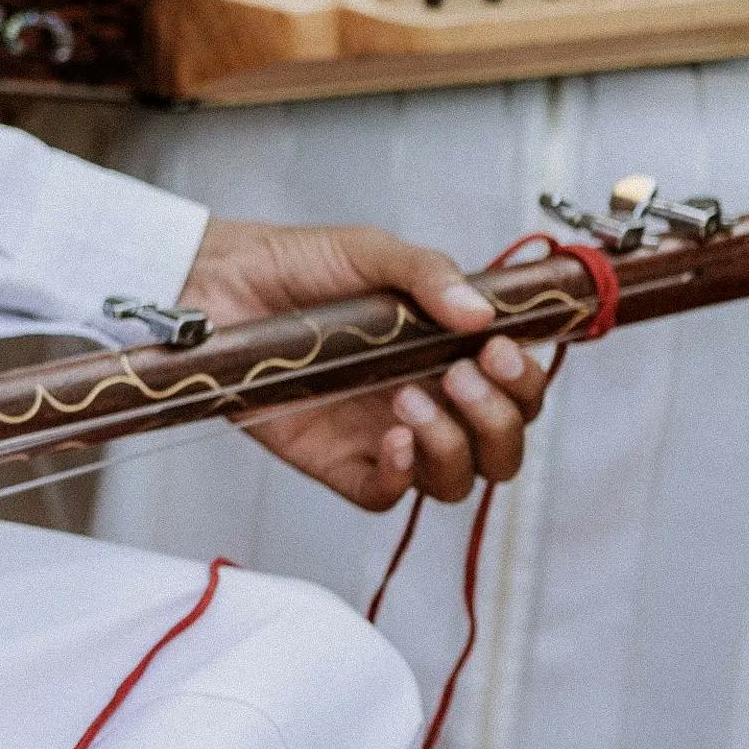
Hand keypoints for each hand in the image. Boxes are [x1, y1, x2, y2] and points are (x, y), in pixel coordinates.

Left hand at [181, 212, 553, 512]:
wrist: (222, 280)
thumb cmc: (299, 265)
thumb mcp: (372, 253)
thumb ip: (430, 275)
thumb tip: (481, 314)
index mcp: (447, 353)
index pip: (518, 393)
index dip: (525, 384)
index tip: (501, 351)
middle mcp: (426, 400)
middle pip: (499, 449)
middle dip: (498, 421)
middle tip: (462, 377)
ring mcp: (381, 435)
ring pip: (452, 481)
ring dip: (451, 447)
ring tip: (410, 399)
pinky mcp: (334, 460)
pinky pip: (383, 495)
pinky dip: (399, 477)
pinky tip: (391, 438)